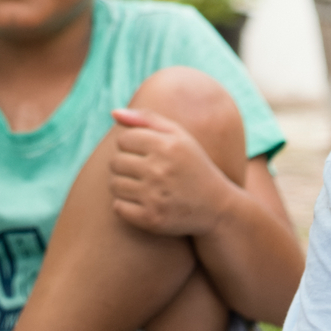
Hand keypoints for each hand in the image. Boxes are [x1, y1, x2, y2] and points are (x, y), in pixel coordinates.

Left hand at [108, 107, 234, 236]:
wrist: (217, 207)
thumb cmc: (194, 166)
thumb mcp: (180, 137)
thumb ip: (148, 119)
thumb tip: (114, 112)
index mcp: (167, 146)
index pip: (123, 139)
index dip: (132, 146)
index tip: (147, 154)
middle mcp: (160, 169)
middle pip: (115, 162)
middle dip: (126, 166)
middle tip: (146, 172)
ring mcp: (155, 196)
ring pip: (114, 185)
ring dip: (125, 186)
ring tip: (145, 187)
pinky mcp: (150, 218)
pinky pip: (118, 207)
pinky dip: (126, 206)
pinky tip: (145, 203)